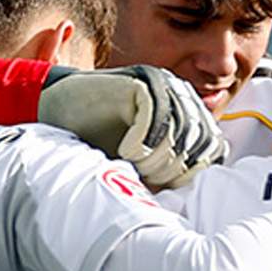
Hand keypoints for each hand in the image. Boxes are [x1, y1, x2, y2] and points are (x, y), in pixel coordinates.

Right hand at [39, 65, 226, 188]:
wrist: (58, 109)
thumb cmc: (101, 137)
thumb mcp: (145, 155)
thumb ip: (172, 162)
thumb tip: (197, 188)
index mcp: (188, 109)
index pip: (213, 144)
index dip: (193, 170)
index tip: (167, 185)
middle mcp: (179, 93)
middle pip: (198, 138)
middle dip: (172, 168)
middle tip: (145, 178)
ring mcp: (161, 83)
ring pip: (178, 129)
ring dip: (156, 157)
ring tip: (134, 166)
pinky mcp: (139, 82)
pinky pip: (154, 117)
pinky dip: (140, 142)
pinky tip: (124, 152)